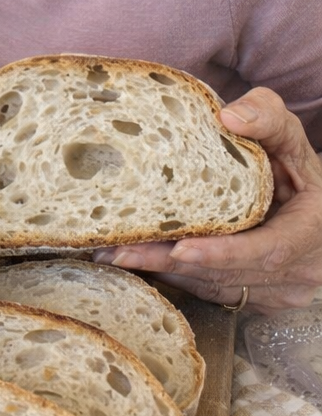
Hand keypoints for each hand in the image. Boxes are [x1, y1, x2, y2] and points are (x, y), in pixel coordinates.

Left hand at [93, 88, 321, 312]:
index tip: (180, 248)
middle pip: (228, 275)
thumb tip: (229, 117)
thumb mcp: (289, 135)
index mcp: (308, 232)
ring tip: (114, 255)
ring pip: (216, 288)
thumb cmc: (298, 166)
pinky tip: (141, 262)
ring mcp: (281, 292)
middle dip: (171, 263)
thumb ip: (266, 116)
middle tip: (121, 251)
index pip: (265, 251)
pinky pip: (215, 294)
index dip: (221, 252)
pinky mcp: (261, 299)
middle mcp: (298, 272)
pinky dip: (178, 278)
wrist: (316, 207)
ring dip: (165, 273)